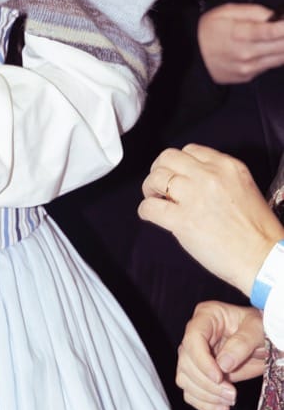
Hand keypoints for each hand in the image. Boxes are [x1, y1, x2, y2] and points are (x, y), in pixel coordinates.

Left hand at [139, 144, 283, 294]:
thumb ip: (219, 177)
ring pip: (157, 177)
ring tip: (154, 198)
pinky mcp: (182, 221)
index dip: (179, 162)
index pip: (190, 150)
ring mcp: (193, 196)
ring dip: (150, 188)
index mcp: (227, 166)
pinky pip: (151, 207)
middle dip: (160, 169)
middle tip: (160, 183)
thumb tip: (192, 178)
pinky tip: (150, 214)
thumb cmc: (258, 232)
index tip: (177, 172)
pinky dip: (146, 210)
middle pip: (168, 157)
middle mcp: (208, 176)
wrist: (264, 259)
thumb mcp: (244, 188)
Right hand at [176, 300, 265, 409]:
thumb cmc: (259, 328)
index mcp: (207, 316)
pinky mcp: (199, 373)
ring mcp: (195, 354)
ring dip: (205, 394)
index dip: (202, 360)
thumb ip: (241, 343)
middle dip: (207, 382)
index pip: (192, 338)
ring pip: (184, 378)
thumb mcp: (256, 329)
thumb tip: (223, 364)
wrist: (263, 342)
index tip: (219, 377)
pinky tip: (222, 406)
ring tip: (229, 399)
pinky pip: (190, 391)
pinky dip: (203, 403)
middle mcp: (196, 334)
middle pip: (186, 361)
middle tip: (231, 393)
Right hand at [198, 4, 283, 82]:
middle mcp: (246, 54)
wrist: (192, 56)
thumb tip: (273, 16)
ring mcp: (248, 68)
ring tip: (282, 38)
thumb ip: (252, 11)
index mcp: (239, 34)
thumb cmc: (208, 31)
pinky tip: (271, 47)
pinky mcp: (249, 76)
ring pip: (280, 59)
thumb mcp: (225, 12)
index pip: (270, 31)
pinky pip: (270, 66)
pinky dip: (276, 56)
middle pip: (281, 47)